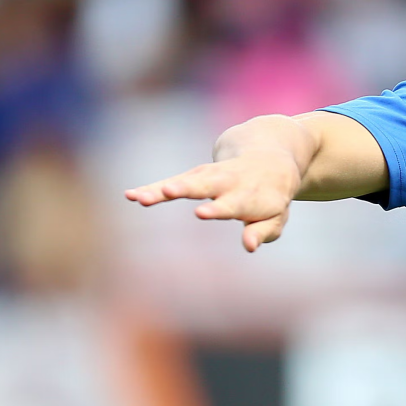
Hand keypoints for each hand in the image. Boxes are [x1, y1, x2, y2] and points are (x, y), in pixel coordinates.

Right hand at [124, 149, 303, 251]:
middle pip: (203, 185)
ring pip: (183, 182)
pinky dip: (152, 189)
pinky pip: (170, 183)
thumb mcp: (276, 216)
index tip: (200, 212)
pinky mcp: (194, 177)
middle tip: (167, 191)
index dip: (218, 208)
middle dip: (185, 188)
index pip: (232, 203)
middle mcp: (227, 182)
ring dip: (163, 189)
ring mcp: (208, 177)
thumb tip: (249, 246)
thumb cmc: (271, 197)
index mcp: (249, 194)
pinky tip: (129, 196)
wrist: (267, 158)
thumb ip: (262, 231)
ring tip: (140, 198)